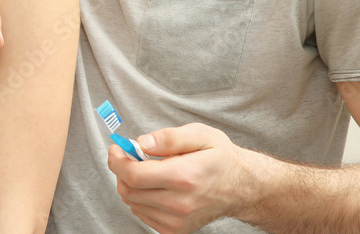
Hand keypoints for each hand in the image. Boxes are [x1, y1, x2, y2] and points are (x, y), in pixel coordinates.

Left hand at [107, 123, 250, 233]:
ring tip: (148, 170)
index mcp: (184, 177)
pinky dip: (140, 199)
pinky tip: (154, 186)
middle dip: (122, 170)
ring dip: (131, 184)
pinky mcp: (176, 230)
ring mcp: (177, 221)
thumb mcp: (200, 135)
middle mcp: (180, 203)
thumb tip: (142, 142)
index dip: (117, 161)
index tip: (116, 148)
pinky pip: (143, 214)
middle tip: (130, 156)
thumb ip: (169, 137)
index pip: (134, 175)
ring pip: (133, 203)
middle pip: (129, 190)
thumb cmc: (221, 159)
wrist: (242, 187)